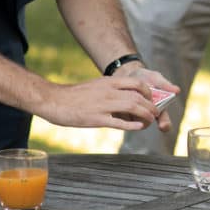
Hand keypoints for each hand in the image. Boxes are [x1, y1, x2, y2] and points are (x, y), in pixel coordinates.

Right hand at [38, 75, 159, 130]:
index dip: (149, 92)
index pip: (137, 83)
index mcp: (108, 82)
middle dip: (151, 106)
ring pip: (132, 107)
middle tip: (155, 113)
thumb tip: (124, 96)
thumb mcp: (96, 86)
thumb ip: (110, 90)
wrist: (54, 100)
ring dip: (145, 115)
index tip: (152, 99)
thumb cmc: (74, 96)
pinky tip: (139, 127)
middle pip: (138, 96)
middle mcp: (108, 91)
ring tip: (151, 121)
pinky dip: (131, 125)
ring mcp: (103, 105)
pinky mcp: (96, 118)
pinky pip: (118, 122)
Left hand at [118, 64, 178, 131]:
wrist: (125, 75)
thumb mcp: (154, 78)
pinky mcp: (121, 115)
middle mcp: (146, 116)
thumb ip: (164, 84)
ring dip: (132, 107)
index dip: (165, 124)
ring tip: (130, 93)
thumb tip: (177, 90)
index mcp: (158, 109)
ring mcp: (134, 117)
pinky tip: (122, 95)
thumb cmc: (143, 78)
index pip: (164, 122)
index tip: (163, 125)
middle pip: (147, 121)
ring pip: (134, 119)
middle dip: (143, 113)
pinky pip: (122, 115)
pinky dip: (122, 104)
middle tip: (140, 99)